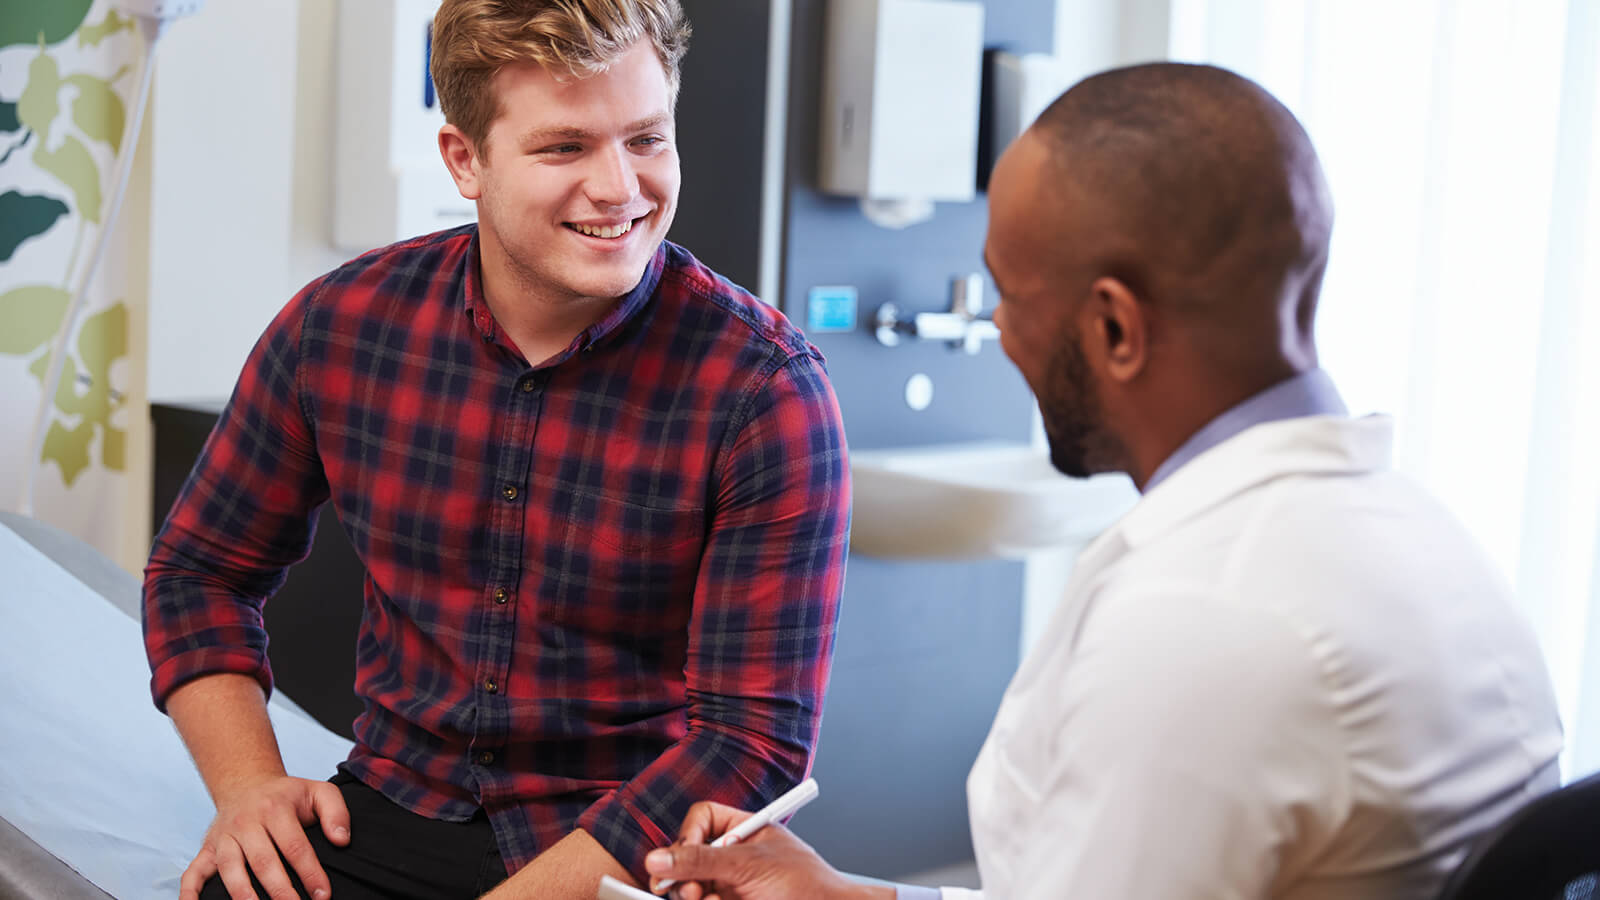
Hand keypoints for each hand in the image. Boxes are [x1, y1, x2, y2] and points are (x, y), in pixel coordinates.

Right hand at [180, 775, 350, 899]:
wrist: (247, 782)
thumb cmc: (288, 795)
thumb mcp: (319, 792)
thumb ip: (335, 813)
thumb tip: (341, 840)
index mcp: (275, 809)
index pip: (295, 846)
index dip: (310, 873)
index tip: (323, 895)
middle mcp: (246, 822)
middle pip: (263, 862)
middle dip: (280, 891)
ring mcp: (224, 837)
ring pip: (230, 869)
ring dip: (243, 895)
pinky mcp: (207, 849)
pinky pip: (193, 872)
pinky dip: (190, 893)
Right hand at [645, 801, 875, 899]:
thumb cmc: (807, 885)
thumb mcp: (749, 865)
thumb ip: (702, 860)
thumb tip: (659, 858)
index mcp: (744, 831)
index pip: (702, 819)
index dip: (688, 835)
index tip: (683, 854)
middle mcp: (734, 857)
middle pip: (688, 856)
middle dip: (683, 873)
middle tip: (688, 890)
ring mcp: (731, 885)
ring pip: (690, 887)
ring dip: (691, 895)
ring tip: (705, 899)